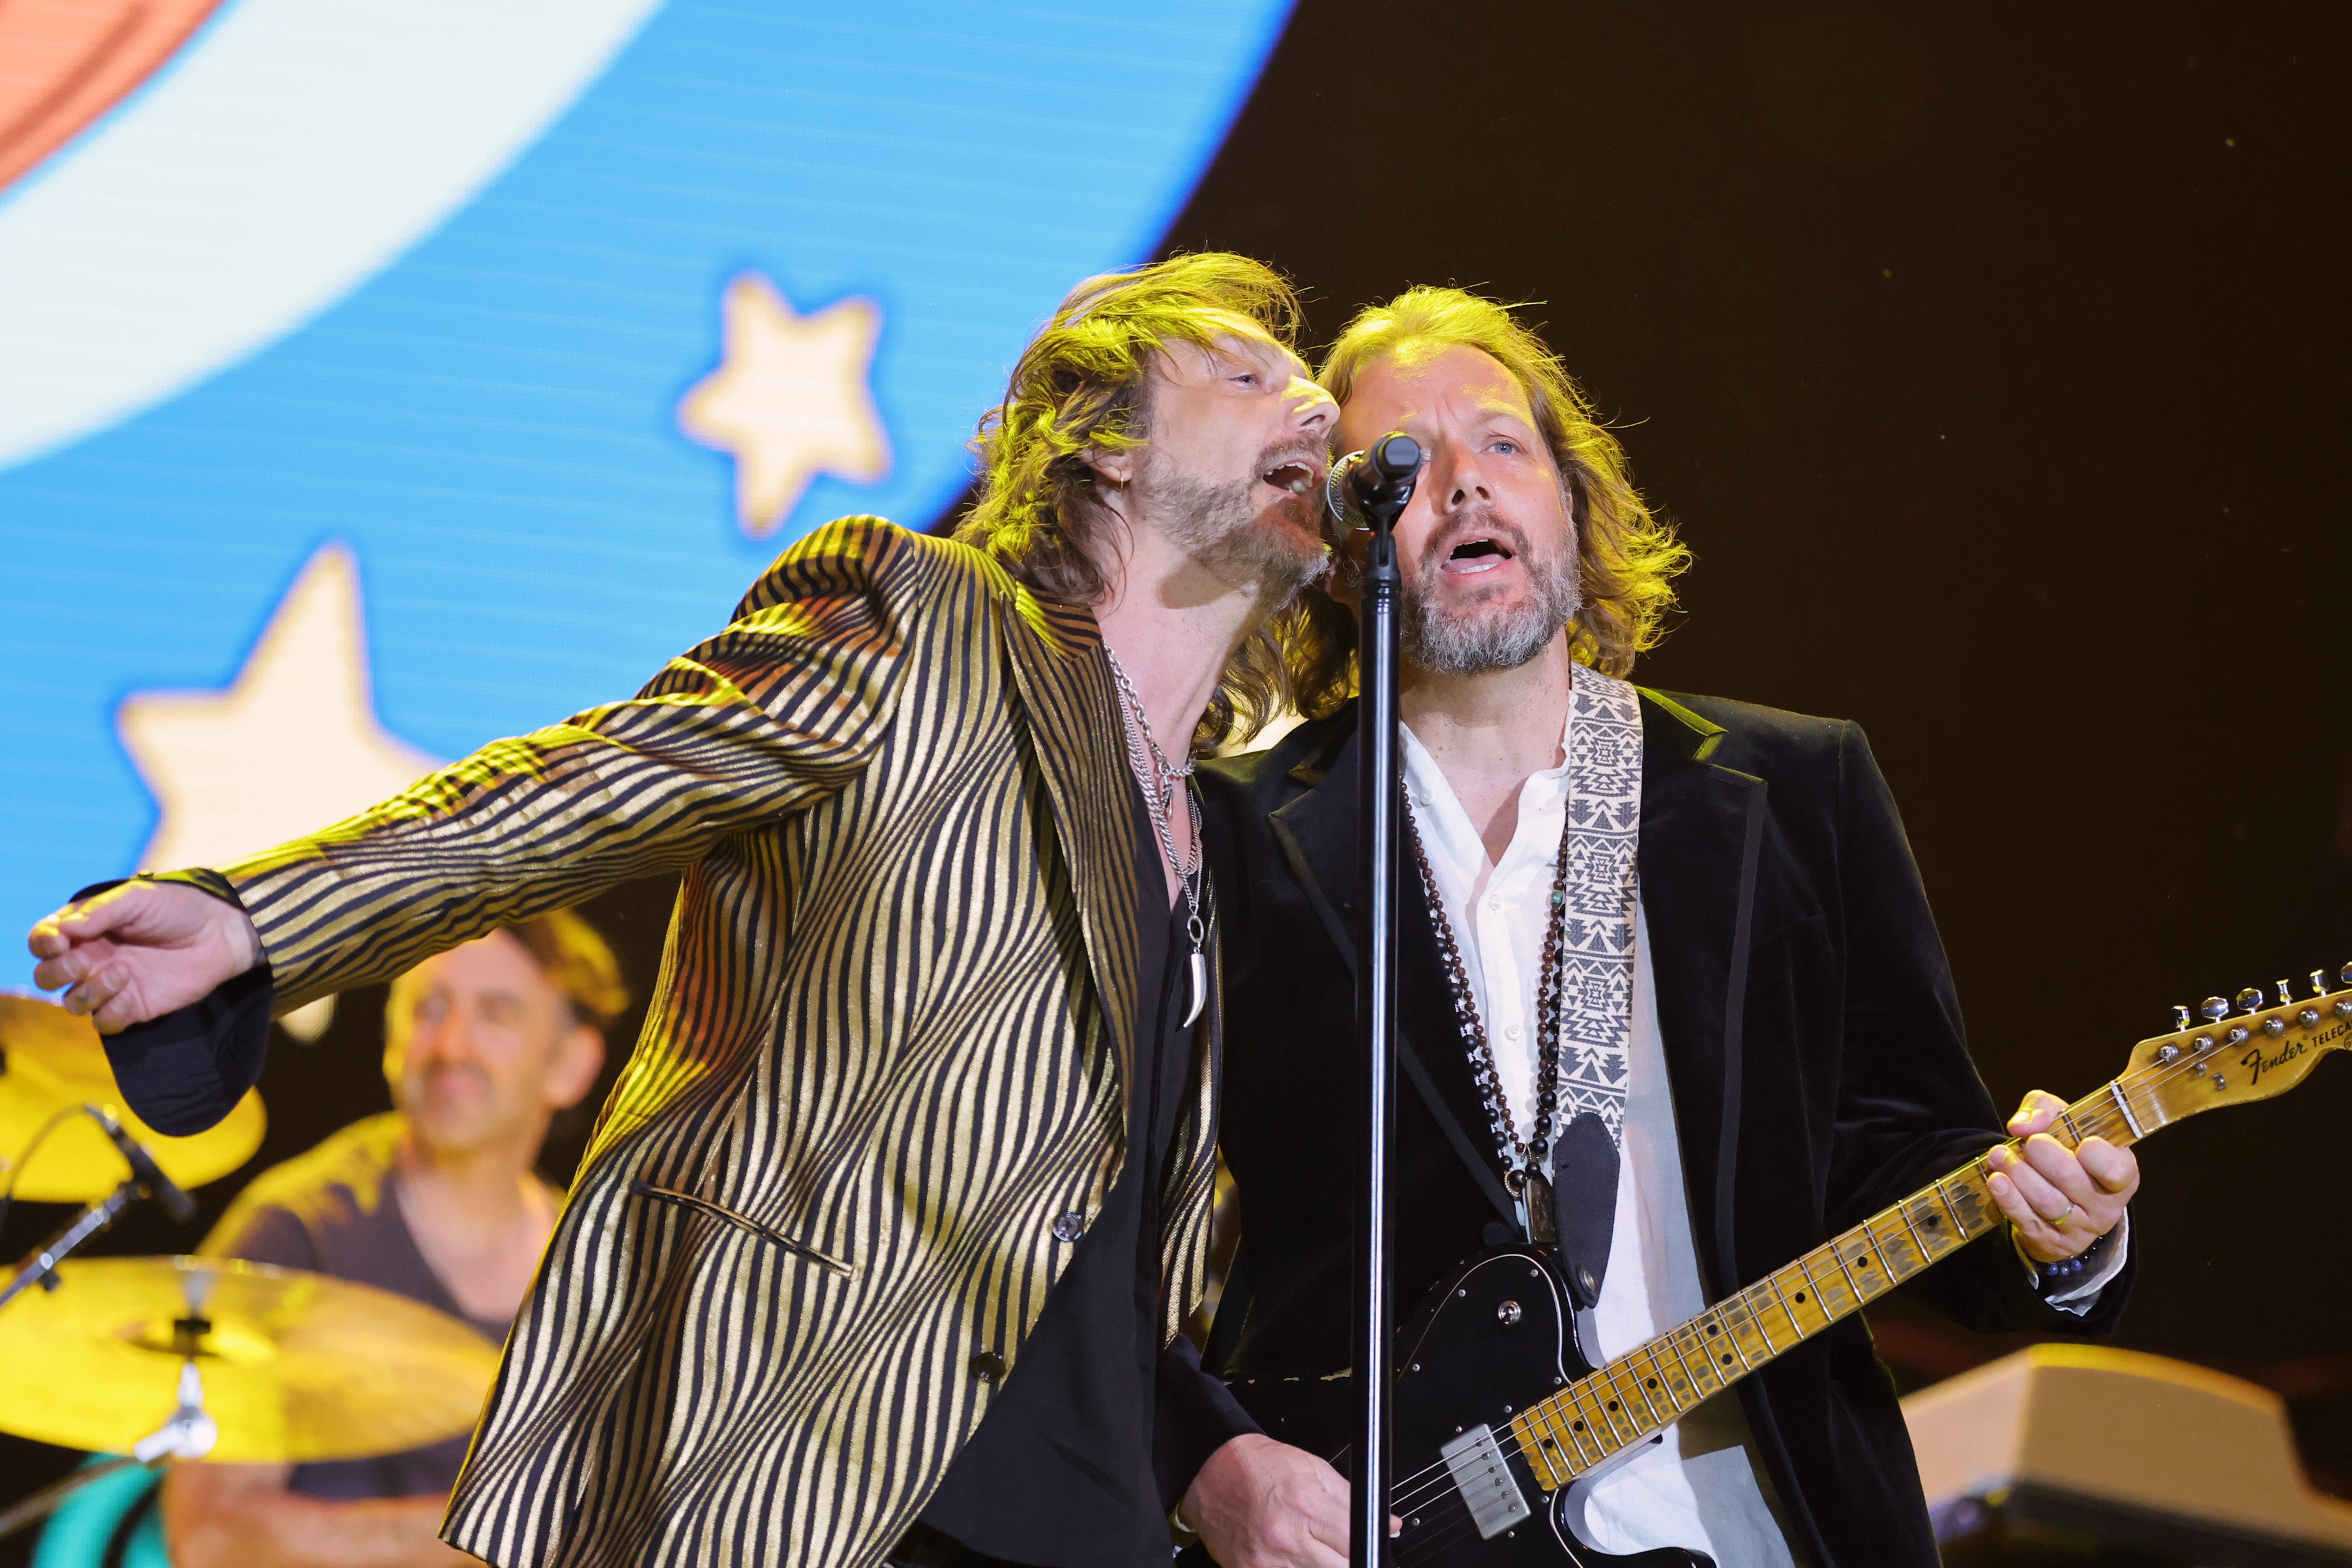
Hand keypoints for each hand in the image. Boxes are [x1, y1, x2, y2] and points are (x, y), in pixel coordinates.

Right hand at [27, 880, 259, 1031]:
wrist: (220, 931)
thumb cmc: (177, 907)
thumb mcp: (137, 898)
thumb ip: (99, 912)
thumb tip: (64, 930)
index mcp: (85, 929)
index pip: (43, 941)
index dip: (43, 944)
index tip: (60, 942)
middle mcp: (91, 958)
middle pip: (48, 977)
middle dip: (57, 973)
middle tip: (83, 963)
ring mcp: (110, 985)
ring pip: (73, 1003)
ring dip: (88, 993)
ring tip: (122, 973)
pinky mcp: (133, 1007)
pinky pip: (104, 1023)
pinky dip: (110, 1014)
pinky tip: (130, 996)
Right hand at [1183, 1434, 1364, 1567]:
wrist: (1211, 1470)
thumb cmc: (1261, 1466)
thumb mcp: (1314, 1469)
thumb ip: (1353, 1499)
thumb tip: (1389, 1524)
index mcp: (1307, 1507)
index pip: (1356, 1543)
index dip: (1368, 1545)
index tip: (1367, 1543)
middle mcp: (1287, 1538)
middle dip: (1346, 1560)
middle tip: (1338, 1549)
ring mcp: (1266, 1562)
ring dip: (1321, 1566)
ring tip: (1313, 1552)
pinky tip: (1291, 1559)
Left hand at [1986, 1089, 2138, 1264]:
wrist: (2057, 1196)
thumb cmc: (2065, 1149)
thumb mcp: (2062, 1120)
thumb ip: (2046, 1109)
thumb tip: (2023, 1125)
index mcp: (2122, 1174)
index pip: (2116, 1170)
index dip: (2098, 1155)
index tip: (2082, 1141)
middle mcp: (2106, 1206)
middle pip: (2071, 1180)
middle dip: (2044, 1157)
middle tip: (2028, 1143)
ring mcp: (2080, 1228)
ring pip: (2047, 1202)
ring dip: (2019, 1176)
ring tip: (1998, 1155)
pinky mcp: (2053, 1243)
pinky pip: (2028, 1222)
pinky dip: (2009, 1200)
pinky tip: (1996, 1181)